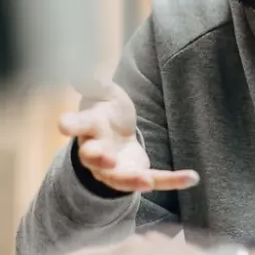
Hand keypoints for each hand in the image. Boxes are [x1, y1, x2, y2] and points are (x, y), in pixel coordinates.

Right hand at [60, 81, 198, 192]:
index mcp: (89, 126)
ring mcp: (114, 168)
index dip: (70, 124)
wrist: (116, 135)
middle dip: (98, 158)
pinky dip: (173, 180)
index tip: (62, 124)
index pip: (76, 125)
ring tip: (147, 180)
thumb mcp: (104, 92)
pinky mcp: (136, 174)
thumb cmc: (107, 110)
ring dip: (132, 180)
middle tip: (106, 158)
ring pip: (119, 178)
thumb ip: (95, 84)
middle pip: (92, 158)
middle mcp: (97, 151)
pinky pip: (155, 179)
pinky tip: (193, 177)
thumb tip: (78, 73)